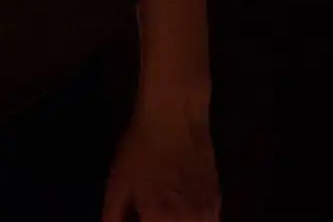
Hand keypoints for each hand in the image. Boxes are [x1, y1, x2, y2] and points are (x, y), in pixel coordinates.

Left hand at [101, 87, 220, 221]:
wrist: (174, 120)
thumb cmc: (140, 149)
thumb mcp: (117, 184)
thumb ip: (114, 217)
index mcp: (159, 219)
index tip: (137, 217)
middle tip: (146, 214)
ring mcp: (207, 215)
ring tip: (160, 213)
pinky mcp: (218, 206)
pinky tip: (178, 214)